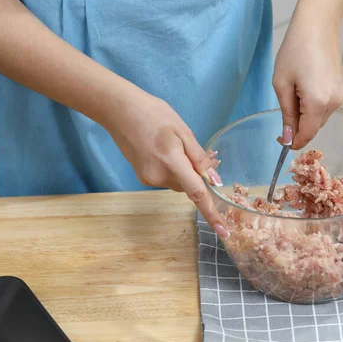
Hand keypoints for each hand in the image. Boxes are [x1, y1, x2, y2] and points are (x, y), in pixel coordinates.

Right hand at [102, 91, 229, 238]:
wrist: (119, 110)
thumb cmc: (154, 114)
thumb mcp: (183, 131)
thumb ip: (199, 158)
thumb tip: (214, 180)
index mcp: (171, 162)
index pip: (197, 194)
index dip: (212, 213)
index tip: (223, 231)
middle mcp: (158, 177)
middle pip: (189, 186)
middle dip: (198, 175)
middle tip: (198, 150)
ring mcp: (148, 179)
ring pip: (179, 182)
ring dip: (185, 171)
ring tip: (175, 145)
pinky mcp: (143, 177)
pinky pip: (167, 178)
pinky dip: (173, 169)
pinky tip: (165, 150)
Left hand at [272, 15, 342, 148]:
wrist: (318, 24)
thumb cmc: (295, 49)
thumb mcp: (282, 83)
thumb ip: (286, 114)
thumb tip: (289, 138)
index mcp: (318, 103)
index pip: (307, 135)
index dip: (292, 142)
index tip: (279, 139)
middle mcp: (334, 103)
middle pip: (314, 128)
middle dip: (298, 127)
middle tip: (283, 109)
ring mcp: (340, 96)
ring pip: (320, 118)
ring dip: (305, 116)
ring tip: (293, 92)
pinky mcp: (341, 88)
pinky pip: (325, 107)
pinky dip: (313, 107)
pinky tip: (304, 88)